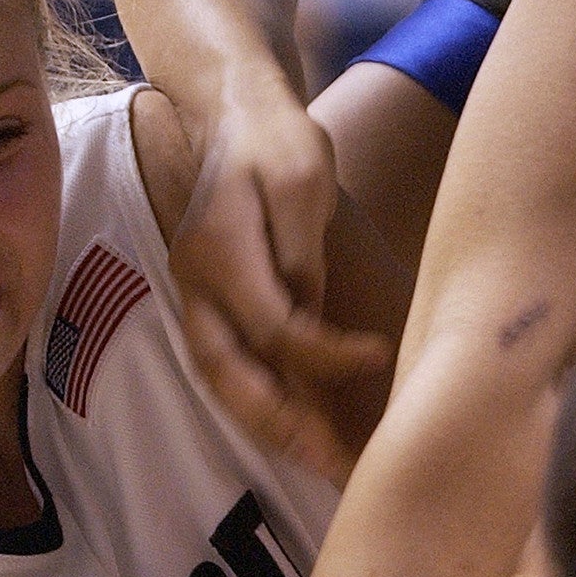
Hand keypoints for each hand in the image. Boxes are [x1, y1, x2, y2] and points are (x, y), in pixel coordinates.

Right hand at [168, 99, 388, 479]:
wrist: (232, 115)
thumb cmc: (276, 142)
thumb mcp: (303, 180)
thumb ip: (304, 253)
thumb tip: (311, 317)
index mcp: (219, 252)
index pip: (273, 327)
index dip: (326, 354)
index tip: (379, 356)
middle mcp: (196, 284)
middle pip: (228, 374)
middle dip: (279, 424)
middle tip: (330, 461)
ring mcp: (197, 297)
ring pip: (222, 379)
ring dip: (267, 426)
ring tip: (317, 461)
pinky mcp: (211, 304)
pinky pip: (230, 366)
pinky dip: (260, 403)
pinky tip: (299, 429)